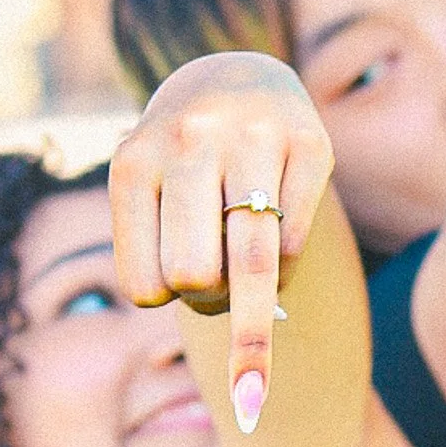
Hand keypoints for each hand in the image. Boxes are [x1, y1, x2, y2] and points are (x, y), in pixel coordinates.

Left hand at [109, 53, 333, 429]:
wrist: (233, 75)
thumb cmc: (183, 164)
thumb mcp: (149, 196)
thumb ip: (169, 260)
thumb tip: (243, 337)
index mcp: (135, 162)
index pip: (146, 286)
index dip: (165, 299)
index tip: (173, 285)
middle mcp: (191, 139)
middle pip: (194, 275)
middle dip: (207, 300)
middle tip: (216, 285)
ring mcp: (253, 136)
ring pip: (251, 264)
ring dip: (253, 326)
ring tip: (252, 371)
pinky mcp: (310, 141)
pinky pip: (295, 243)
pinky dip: (286, 269)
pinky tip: (277, 249)